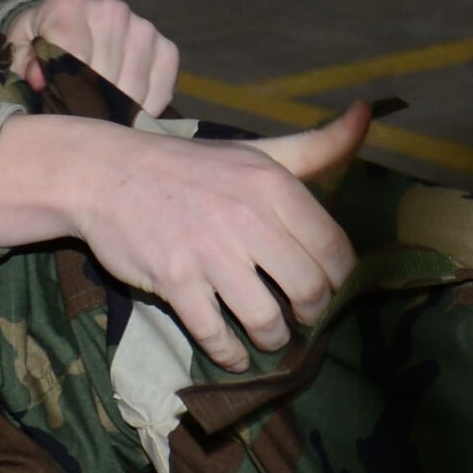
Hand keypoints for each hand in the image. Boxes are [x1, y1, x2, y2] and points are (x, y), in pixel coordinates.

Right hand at [0, 100, 371, 368]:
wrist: (105, 174)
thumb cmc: (189, 167)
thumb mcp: (256, 152)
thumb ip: (316, 145)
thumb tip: (367, 115)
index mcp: (272, 184)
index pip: (333, 247)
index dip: (341, 279)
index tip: (332, 289)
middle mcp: (246, 217)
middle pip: (308, 289)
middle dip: (312, 314)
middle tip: (303, 319)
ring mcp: (208, 251)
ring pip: (265, 318)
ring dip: (275, 340)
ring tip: (272, 339)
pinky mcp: (174, 280)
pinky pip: (214, 333)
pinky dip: (231, 355)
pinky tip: (236, 358)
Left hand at [3, 0, 180, 116]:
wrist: (71, 24)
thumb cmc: (42, 41)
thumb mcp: (20, 48)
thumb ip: (22, 63)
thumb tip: (40, 79)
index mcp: (69, 6)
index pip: (72, 57)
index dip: (64, 91)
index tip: (56, 105)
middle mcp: (111, 11)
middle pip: (103, 80)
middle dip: (87, 105)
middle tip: (74, 115)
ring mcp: (143, 29)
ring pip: (132, 90)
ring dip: (114, 109)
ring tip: (96, 112)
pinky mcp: (166, 49)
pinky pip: (160, 91)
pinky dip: (142, 109)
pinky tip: (122, 107)